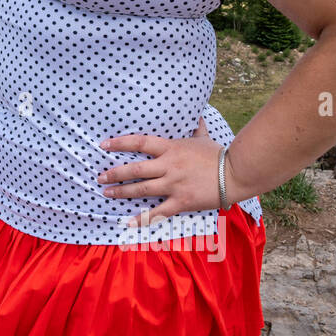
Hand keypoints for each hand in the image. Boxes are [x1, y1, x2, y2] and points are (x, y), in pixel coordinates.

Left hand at [96, 115, 223, 227]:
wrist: (236, 174)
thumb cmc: (219, 155)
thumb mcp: (204, 138)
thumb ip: (196, 127)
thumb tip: (197, 113)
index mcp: (171, 148)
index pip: (140, 142)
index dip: (120, 143)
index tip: (104, 145)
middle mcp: (169, 166)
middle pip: (135, 168)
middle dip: (115, 172)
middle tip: (99, 176)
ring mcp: (174, 184)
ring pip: (142, 189)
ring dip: (122, 191)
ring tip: (106, 193)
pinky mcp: (181, 202)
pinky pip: (158, 212)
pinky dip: (142, 218)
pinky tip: (127, 222)